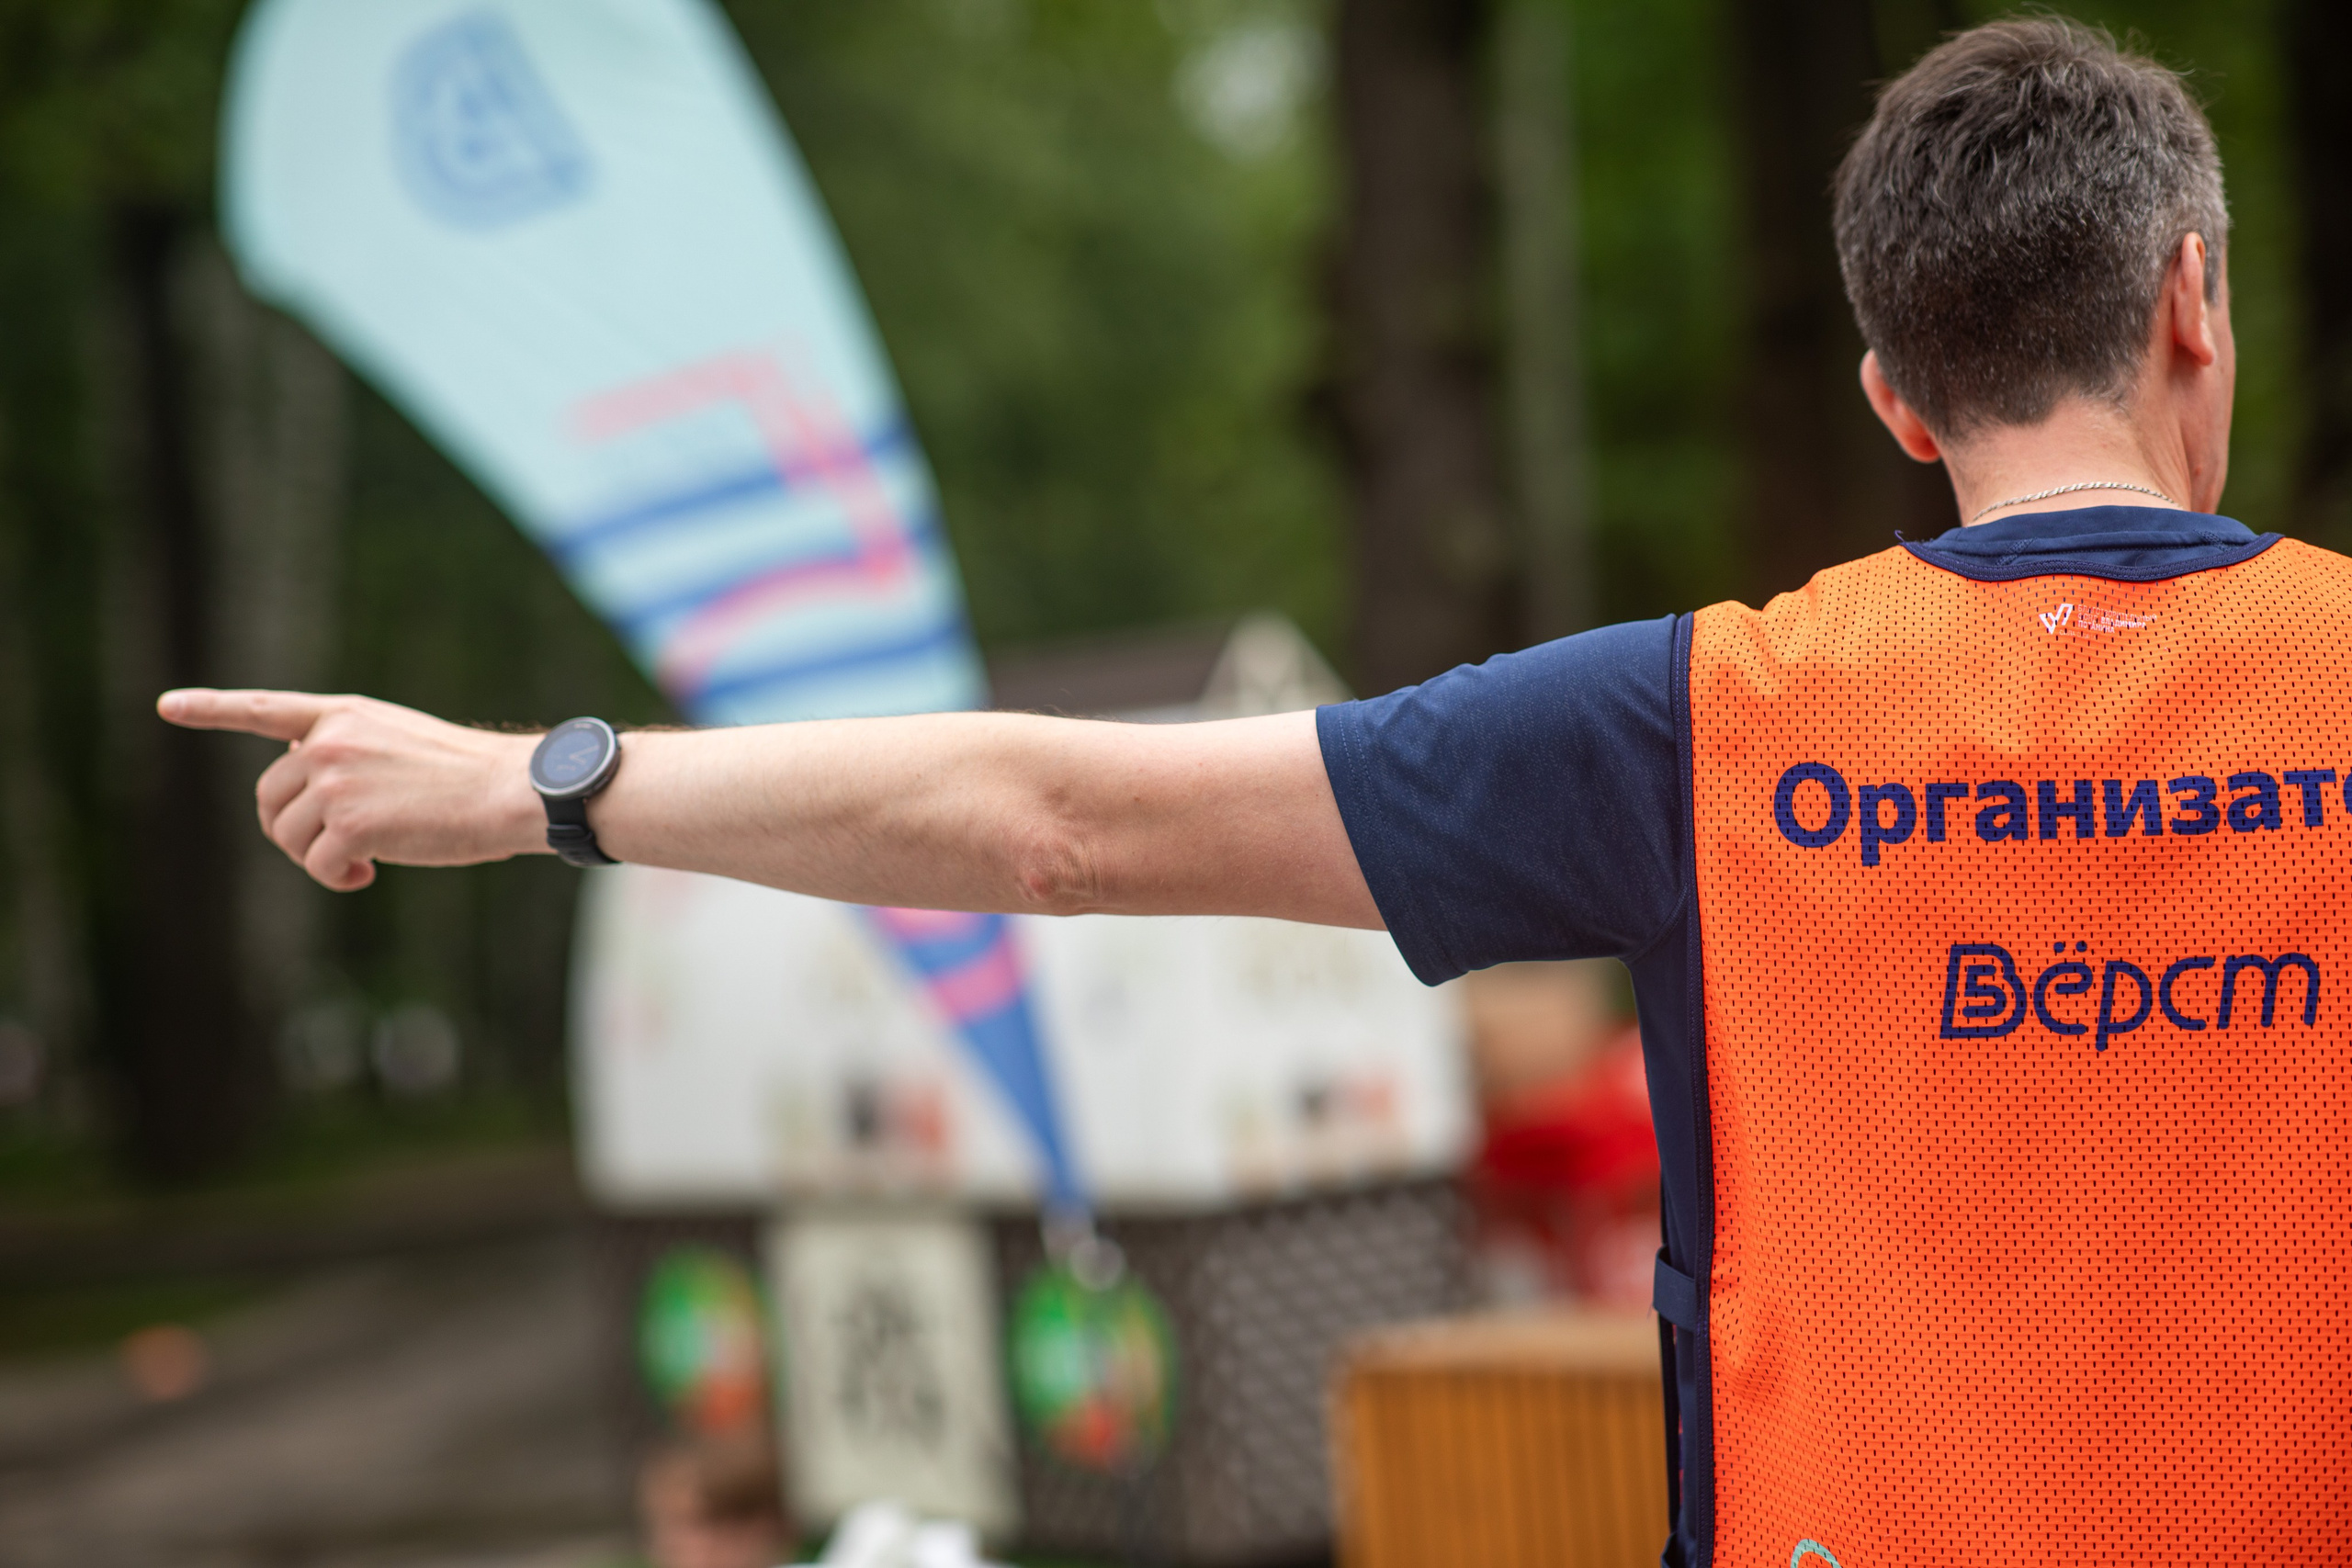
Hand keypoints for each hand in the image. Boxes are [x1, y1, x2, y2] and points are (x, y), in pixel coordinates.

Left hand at [157, 689, 545, 890]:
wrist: (512, 791)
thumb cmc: (470, 776)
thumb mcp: (400, 743)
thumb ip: (348, 752)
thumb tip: (303, 785)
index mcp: (344, 714)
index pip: (265, 709)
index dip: (212, 708)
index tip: (167, 705)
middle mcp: (329, 741)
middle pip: (271, 798)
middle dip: (292, 832)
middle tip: (338, 850)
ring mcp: (335, 781)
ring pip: (289, 836)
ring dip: (321, 859)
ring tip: (367, 861)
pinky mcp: (349, 824)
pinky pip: (317, 865)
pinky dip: (339, 878)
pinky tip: (370, 874)